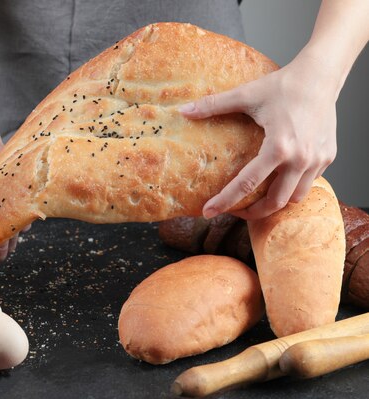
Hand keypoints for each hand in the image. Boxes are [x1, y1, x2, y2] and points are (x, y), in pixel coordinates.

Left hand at [180, 51, 337, 219]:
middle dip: (252, 212)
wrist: (321, 75)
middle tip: (234, 211)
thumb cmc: (283, 85)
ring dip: (275, 202)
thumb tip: (183, 111)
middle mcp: (300, 159)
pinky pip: (309, 183)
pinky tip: (278, 180)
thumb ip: (212, 105)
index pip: (247, 184)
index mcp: (278, 147)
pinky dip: (292, 187)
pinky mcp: (327, 157)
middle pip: (274, 202)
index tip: (208, 212)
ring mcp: (317, 160)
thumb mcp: (245, 94)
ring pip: (295, 198)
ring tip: (256, 199)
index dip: (225, 201)